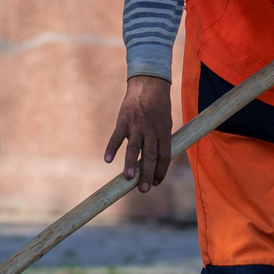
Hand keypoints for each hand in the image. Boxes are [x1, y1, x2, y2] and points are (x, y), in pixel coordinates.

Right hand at [103, 74, 174, 190]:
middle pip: (150, 156)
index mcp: (164, 132)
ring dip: (131, 164)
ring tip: (128, 178)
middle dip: (148, 174)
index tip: (157, 183)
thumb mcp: (165, 123)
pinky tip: (108, 159)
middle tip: (144, 189)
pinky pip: (116, 137)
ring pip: (134, 148)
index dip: (161, 171)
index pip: (165, 156)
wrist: (148, 84)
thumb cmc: (159, 107)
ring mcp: (136, 125)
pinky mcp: (123, 121)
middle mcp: (151, 130)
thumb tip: (155, 164)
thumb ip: (160, 141)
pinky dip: (111, 148)